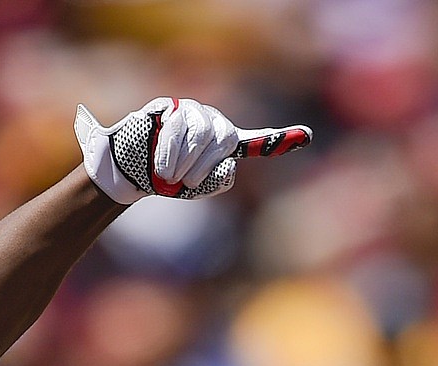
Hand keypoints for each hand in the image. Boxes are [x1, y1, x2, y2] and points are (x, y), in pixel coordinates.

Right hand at [74, 97, 311, 204]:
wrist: (129, 171)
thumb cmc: (165, 180)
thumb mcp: (197, 186)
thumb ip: (219, 179)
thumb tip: (230, 167)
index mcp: (225, 144)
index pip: (256, 140)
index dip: (281, 139)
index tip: (307, 136)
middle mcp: (213, 123)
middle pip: (223, 137)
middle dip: (203, 165)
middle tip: (184, 184)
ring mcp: (190, 112)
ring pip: (201, 133)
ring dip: (184, 162)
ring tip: (168, 177)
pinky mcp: (167, 107)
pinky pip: (176, 127)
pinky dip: (169, 151)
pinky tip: (160, 165)